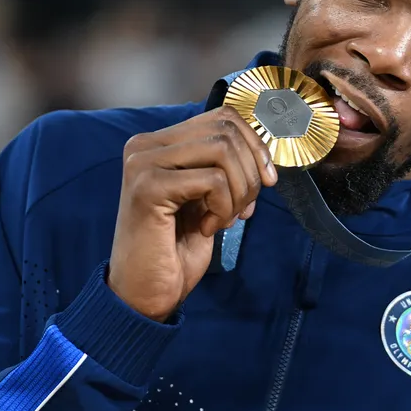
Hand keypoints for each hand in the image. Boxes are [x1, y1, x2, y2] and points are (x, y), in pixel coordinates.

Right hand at [107, 106, 277, 320]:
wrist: (144, 293)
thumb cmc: (176, 249)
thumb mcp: (207, 198)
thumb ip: (223, 168)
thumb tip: (264, 151)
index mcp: (158, 142)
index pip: (222, 117)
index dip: (255, 145)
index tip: (267, 181)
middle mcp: (144, 145)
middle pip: (225, 130)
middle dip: (251, 172)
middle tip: (244, 209)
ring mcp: (143, 163)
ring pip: (222, 149)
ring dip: (239, 190)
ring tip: (225, 219)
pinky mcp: (148, 186)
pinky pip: (213, 180)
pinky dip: (224, 207)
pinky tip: (207, 229)